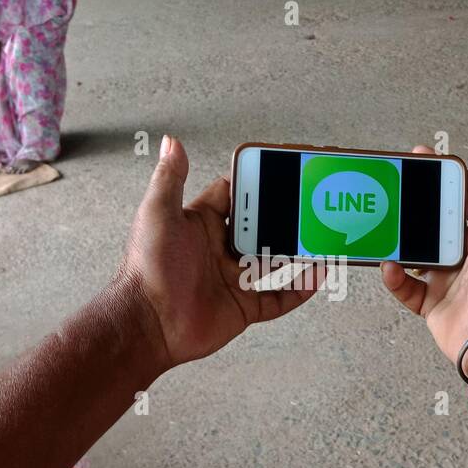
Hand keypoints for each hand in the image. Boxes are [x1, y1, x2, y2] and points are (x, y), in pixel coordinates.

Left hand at [114, 135, 323, 368]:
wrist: (147, 324)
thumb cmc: (146, 269)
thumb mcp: (157, 213)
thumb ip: (171, 178)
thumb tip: (173, 143)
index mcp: (201, 225)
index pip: (234, 198)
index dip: (255, 186)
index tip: (280, 172)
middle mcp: (219, 250)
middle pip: (261, 229)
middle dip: (284, 219)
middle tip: (309, 206)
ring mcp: (233, 279)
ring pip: (275, 262)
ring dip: (298, 251)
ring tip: (321, 237)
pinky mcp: (243, 308)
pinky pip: (278, 297)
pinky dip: (299, 288)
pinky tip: (317, 275)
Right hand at [381, 146, 467, 376]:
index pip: (467, 196)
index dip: (448, 176)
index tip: (424, 155)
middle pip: (438, 221)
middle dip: (417, 204)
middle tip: (395, 186)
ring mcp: (450, 279)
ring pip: (419, 252)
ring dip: (403, 239)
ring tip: (385, 224)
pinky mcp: (434, 304)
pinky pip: (407, 287)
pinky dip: (396, 278)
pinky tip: (389, 265)